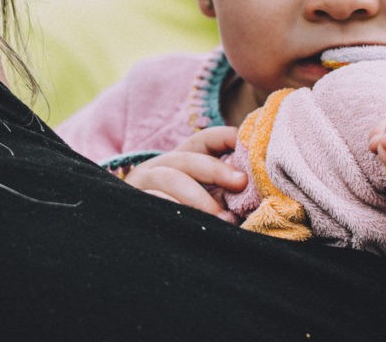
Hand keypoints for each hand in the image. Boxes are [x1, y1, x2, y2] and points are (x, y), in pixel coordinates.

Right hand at [124, 126, 246, 221]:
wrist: (137, 249)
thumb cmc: (181, 224)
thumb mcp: (203, 203)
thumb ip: (224, 194)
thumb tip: (253, 189)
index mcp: (179, 163)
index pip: (202, 141)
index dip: (224, 137)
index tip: (243, 141)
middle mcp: (158, 169)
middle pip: (187, 158)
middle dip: (217, 168)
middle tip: (241, 182)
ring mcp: (141, 186)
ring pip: (170, 179)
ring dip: (199, 198)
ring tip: (222, 219)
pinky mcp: (132, 206)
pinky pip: (153, 203)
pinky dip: (176, 212)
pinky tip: (194, 227)